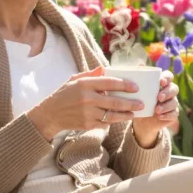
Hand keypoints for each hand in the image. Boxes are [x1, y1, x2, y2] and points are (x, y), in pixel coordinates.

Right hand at [27, 66, 144, 140]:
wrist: (50, 114)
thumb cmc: (64, 94)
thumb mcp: (74, 79)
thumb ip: (90, 74)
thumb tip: (105, 68)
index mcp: (85, 84)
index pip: (109, 83)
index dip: (124, 85)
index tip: (135, 87)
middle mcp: (87, 99)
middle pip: (115, 101)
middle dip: (131, 103)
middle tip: (141, 103)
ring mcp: (87, 113)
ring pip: (112, 115)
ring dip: (126, 115)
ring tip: (134, 113)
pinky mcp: (87, 124)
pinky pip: (104, 123)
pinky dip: (112, 121)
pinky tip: (119, 118)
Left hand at [132, 70, 179, 147]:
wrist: (141, 120)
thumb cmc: (141, 101)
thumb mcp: (138, 90)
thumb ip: (140, 78)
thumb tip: (140, 64)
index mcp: (162, 83)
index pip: (169, 76)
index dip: (167, 78)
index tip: (160, 82)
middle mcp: (169, 91)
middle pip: (174, 88)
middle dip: (167, 92)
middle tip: (158, 97)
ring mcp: (172, 103)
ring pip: (175, 102)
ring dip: (166, 106)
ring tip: (157, 110)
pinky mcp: (173, 114)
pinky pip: (174, 114)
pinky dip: (167, 115)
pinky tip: (159, 116)